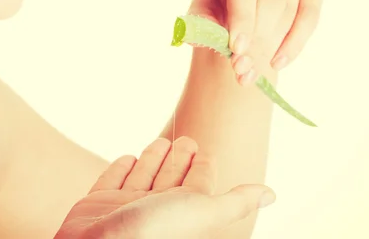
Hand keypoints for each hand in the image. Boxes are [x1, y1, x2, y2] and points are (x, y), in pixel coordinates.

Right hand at [54, 137, 274, 238]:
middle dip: (178, 158)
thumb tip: (272, 194)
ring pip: (142, 176)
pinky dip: (121, 168)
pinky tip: (129, 156)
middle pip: (171, 178)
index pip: (197, 185)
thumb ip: (234, 201)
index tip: (205, 150)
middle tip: (186, 139)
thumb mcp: (201, 211)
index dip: (202, 167)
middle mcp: (154, 210)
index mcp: (181, 212)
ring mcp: (124, 207)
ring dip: (152, 159)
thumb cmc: (152, 231)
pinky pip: (111, 180)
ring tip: (160, 142)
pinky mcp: (96, 203)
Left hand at [188, 0, 322, 84]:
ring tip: (250, 70)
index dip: (241, 16)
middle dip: (256, 34)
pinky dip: (295, 43)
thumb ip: (198, 21)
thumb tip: (195, 38)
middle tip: (241, 65)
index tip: (236, 49)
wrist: (240, 1)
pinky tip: (277, 63)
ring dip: (271, 43)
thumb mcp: (201, 8)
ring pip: (289, 6)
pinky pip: (310, 14)